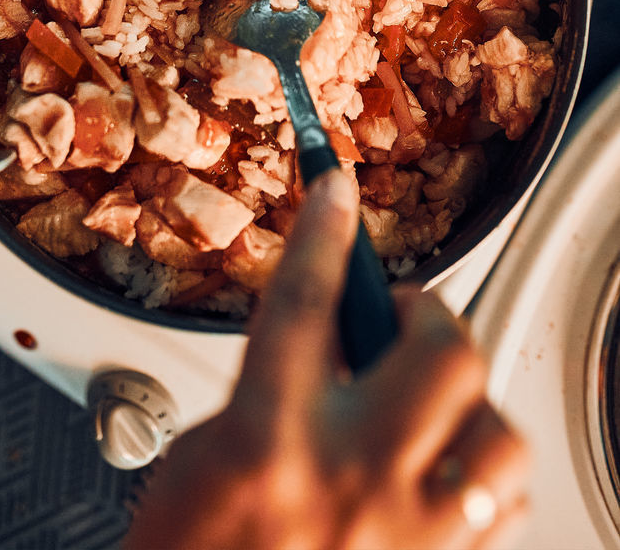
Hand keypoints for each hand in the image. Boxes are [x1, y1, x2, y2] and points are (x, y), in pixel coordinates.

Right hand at [124, 168, 528, 549]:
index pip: (307, 299)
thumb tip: (325, 346)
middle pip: (440, 350)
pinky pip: (501, 512)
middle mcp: (349, 484)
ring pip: (495, 435)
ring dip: (467, 408)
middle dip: (425, 314)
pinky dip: (480, 481)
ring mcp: (406, 540)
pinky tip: (441, 478)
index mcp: (269, 442)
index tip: (335, 187)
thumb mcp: (199, 459)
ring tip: (429, 412)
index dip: (325, 230)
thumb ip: (270, 392)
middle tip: (400, 319)